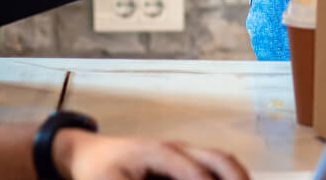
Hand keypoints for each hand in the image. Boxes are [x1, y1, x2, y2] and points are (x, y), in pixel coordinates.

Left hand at [53, 129, 248, 179]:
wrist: (87, 154)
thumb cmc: (97, 172)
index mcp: (160, 152)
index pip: (194, 171)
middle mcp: (177, 148)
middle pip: (219, 159)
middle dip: (237, 179)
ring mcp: (182, 152)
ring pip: (221, 160)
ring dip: (237, 177)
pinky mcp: (181, 161)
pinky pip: (213, 165)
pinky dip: (227, 177)